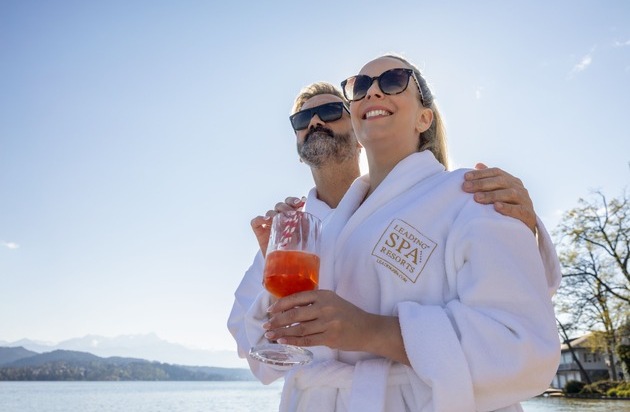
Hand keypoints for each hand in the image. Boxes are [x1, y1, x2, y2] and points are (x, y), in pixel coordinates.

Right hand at [250, 196, 305, 255]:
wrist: (284, 266)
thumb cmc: (295, 252)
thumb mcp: (304, 239)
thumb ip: (306, 228)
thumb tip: (311, 218)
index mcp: (290, 217)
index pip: (290, 203)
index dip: (293, 200)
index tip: (300, 203)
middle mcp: (279, 219)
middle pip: (280, 206)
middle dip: (285, 207)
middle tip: (291, 213)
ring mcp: (268, 225)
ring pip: (269, 212)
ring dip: (274, 213)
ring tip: (279, 219)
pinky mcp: (259, 232)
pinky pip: (255, 222)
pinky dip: (260, 219)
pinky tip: (267, 220)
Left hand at [263, 290, 408, 364]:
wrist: (368, 329)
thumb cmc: (348, 315)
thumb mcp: (332, 301)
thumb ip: (314, 303)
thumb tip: (288, 308)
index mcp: (324, 295)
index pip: (297, 298)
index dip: (281, 305)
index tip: (270, 311)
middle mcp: (325, 307)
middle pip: (295, 314)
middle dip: (277, 320)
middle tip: (265, 325)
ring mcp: (328, 323)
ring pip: (299, 329)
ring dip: (282, 332)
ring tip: (270, 335)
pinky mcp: (330, 337)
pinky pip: (307, 340)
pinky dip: (293, 341)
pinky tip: (283, 342)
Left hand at [462, 163, 536, 232]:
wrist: (526, 223)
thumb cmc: (508, 204)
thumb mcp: (500, 190)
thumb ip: (489, 178)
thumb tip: (477, 165)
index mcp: (511, 180)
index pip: (496, 172)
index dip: (481, 173)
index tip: (465, 177)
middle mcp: (518, 187)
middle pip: (500, 182)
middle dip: (481, 184)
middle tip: (466, 187)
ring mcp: (524, 199)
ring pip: (509, 194)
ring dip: (492, 195)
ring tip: (476, 198)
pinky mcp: (528, 213)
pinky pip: (518, 209)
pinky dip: (507, 208)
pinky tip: (496, 207)